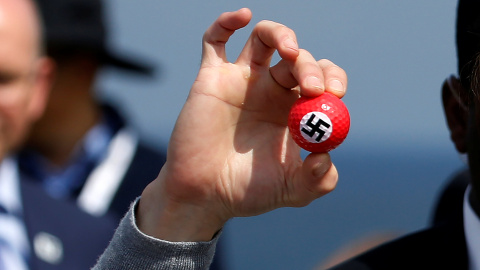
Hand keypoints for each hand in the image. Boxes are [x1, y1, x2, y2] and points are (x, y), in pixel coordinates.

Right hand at [138, 8, 347, 241]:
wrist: (204, 195)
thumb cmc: (248, 192)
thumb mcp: (293, 190)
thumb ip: (318, 179)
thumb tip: (327, 155)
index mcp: (293, 110)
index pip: (322, 80)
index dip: (333, 78)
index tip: (335, 93)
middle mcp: (271, 91)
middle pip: (297, 58)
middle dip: (310, 66)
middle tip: (311, 88)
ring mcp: (241, 81)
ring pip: (264, 39)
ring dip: (282, 35)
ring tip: (290, 50)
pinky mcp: (212, 77)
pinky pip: (216, 40)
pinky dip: (227, 22)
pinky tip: (243, 17)